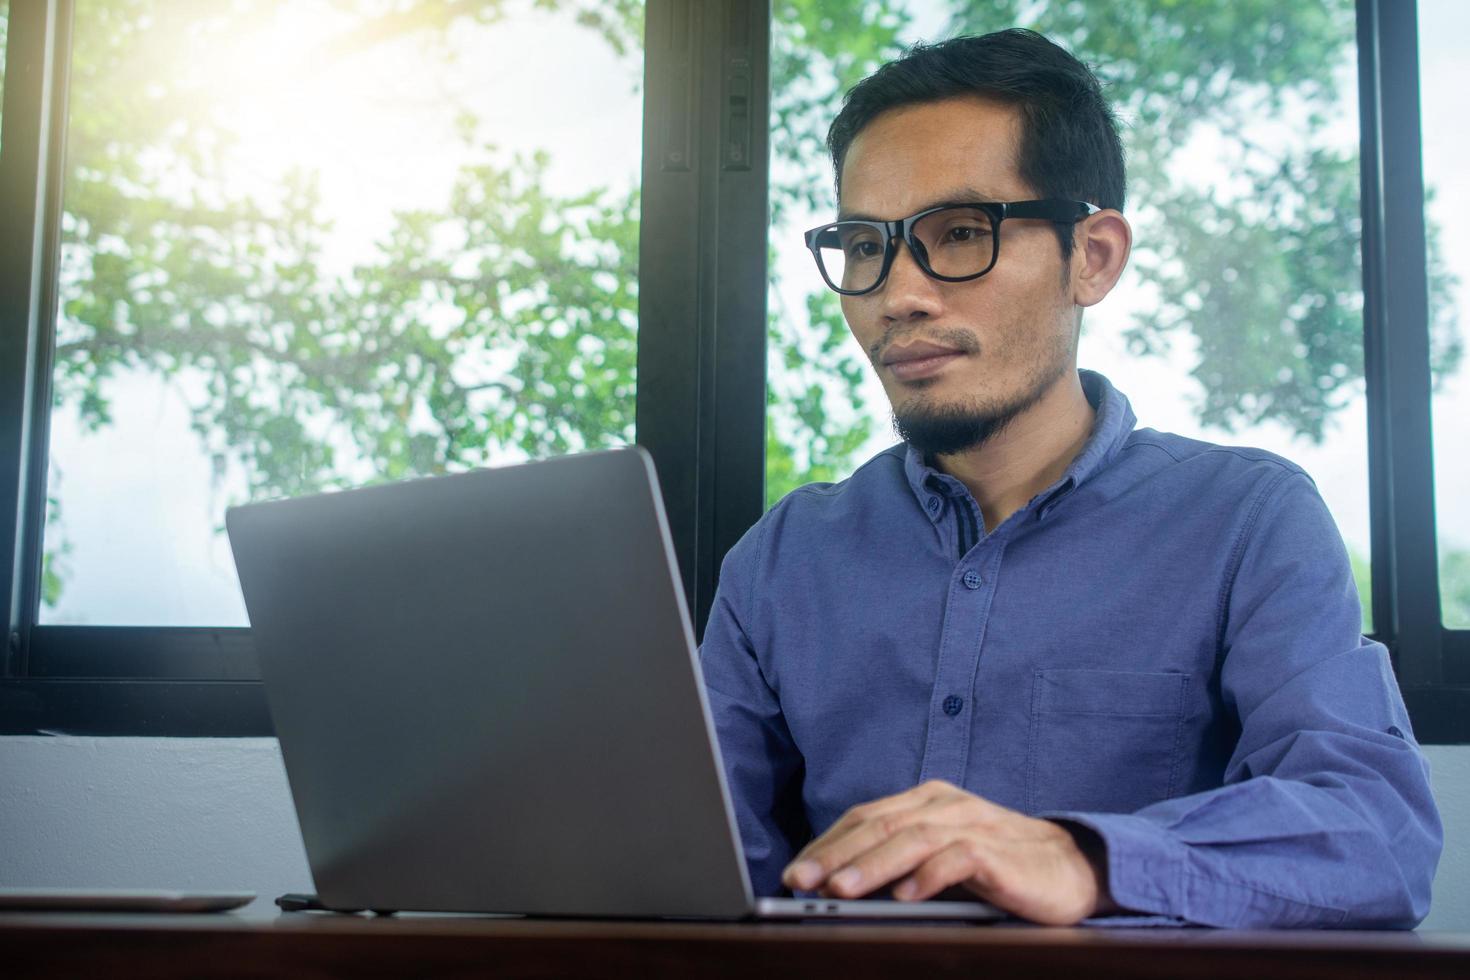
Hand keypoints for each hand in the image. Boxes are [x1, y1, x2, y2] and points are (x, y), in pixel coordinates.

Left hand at [780, 779, 1115, 924]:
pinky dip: (929, 876)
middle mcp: (944, 804)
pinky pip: (958, 858)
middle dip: (834, 856)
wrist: (1069, 868)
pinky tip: (905, 896)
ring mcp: (972, 823)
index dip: (826, 844)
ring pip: (911, 840)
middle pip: (879, 826)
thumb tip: (835, 885)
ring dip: (871, 866)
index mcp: (925, 801)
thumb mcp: (938, 860)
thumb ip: (898, 862)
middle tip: (800, 882)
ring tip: (840, 891)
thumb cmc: (997, 867)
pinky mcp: (997, 850)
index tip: (793, 873)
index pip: (864, 818)